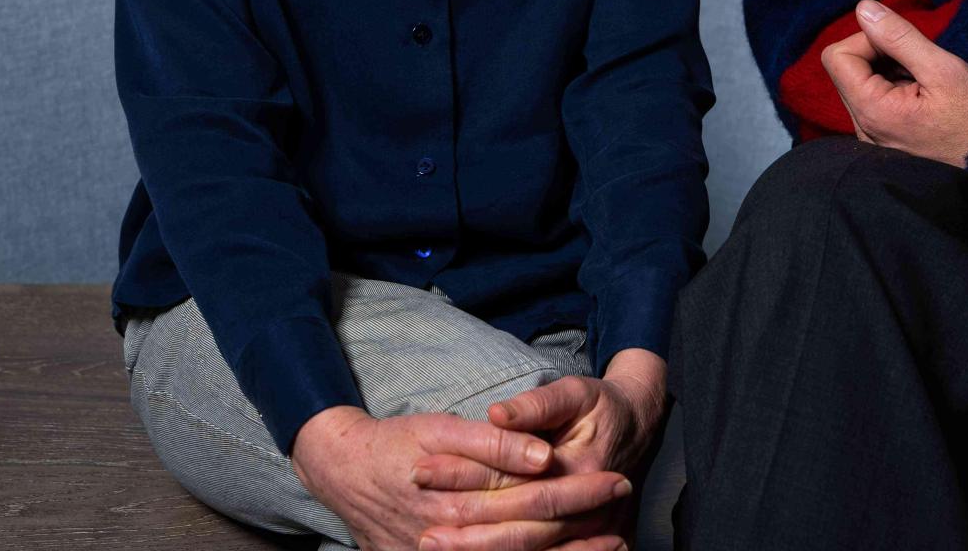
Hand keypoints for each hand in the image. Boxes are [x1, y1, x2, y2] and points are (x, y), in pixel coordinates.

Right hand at [289, 404, 630, 550]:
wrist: (343, 472)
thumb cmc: (396, 444)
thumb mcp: (441, 429)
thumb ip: (493, 442)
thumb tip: (541, 455)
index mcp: (461, 502)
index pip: (535, 500)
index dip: (579, 492)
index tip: (617, 480)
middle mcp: (455, 539)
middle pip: (533, 539)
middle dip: (583, 528)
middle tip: (624, 512)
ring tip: (612, 545)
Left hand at [414, 351, 666, 548]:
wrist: (640, 426)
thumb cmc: (601, 406)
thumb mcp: (574, 393)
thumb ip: (536, 404)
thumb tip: (497, 413)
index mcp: (581, 468)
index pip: (515, 482)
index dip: (467, 479)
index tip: (422, 473)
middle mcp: (588, 509)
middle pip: (521, 529)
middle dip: (469, 534)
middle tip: (424, 534)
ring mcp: (591, 531)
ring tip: (436, 547)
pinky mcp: (587, 541)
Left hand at [819, 0, 967, 167]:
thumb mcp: (943, 69)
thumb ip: (899, 37)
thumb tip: (864, 8)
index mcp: (872, 112)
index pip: (837, 56)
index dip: (868, 38)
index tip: (904, 44)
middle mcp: (864, 129)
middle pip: (847, 69)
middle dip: (881, 53)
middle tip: (921, 62)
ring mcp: (875, 136)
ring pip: (863, 82)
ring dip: (890, 69)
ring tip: (927, 80)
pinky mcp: (889, 138)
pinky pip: (878, 100)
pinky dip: (897, 86)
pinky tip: (927, 94)